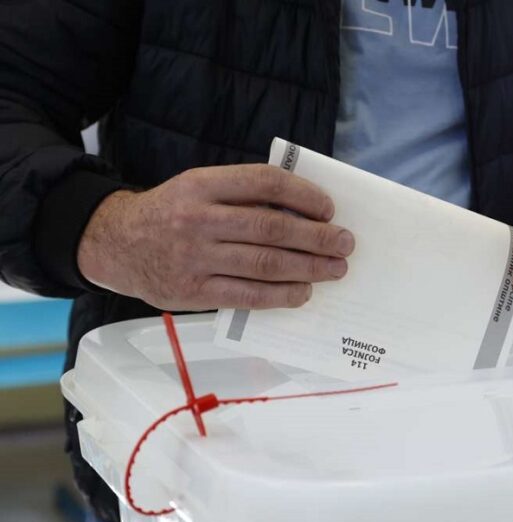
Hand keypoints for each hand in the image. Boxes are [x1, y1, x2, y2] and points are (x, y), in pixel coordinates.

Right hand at [78, 164, 354, 309]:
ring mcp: (194, 258)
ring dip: (308, 267)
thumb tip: (304, 209)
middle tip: (345, 243)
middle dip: (317, 237)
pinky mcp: (192, 291)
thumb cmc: (172, 213)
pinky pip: (248, 295)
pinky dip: (281, 294)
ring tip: (335, 268)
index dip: (303, 195)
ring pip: (265, 263)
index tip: (329, 208)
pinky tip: (303, 291)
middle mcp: (197, 219)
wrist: (115, 243)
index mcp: (202, 184)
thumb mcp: (198, 188)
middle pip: (272, 227)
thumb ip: (242, 194)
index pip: (264, 183)